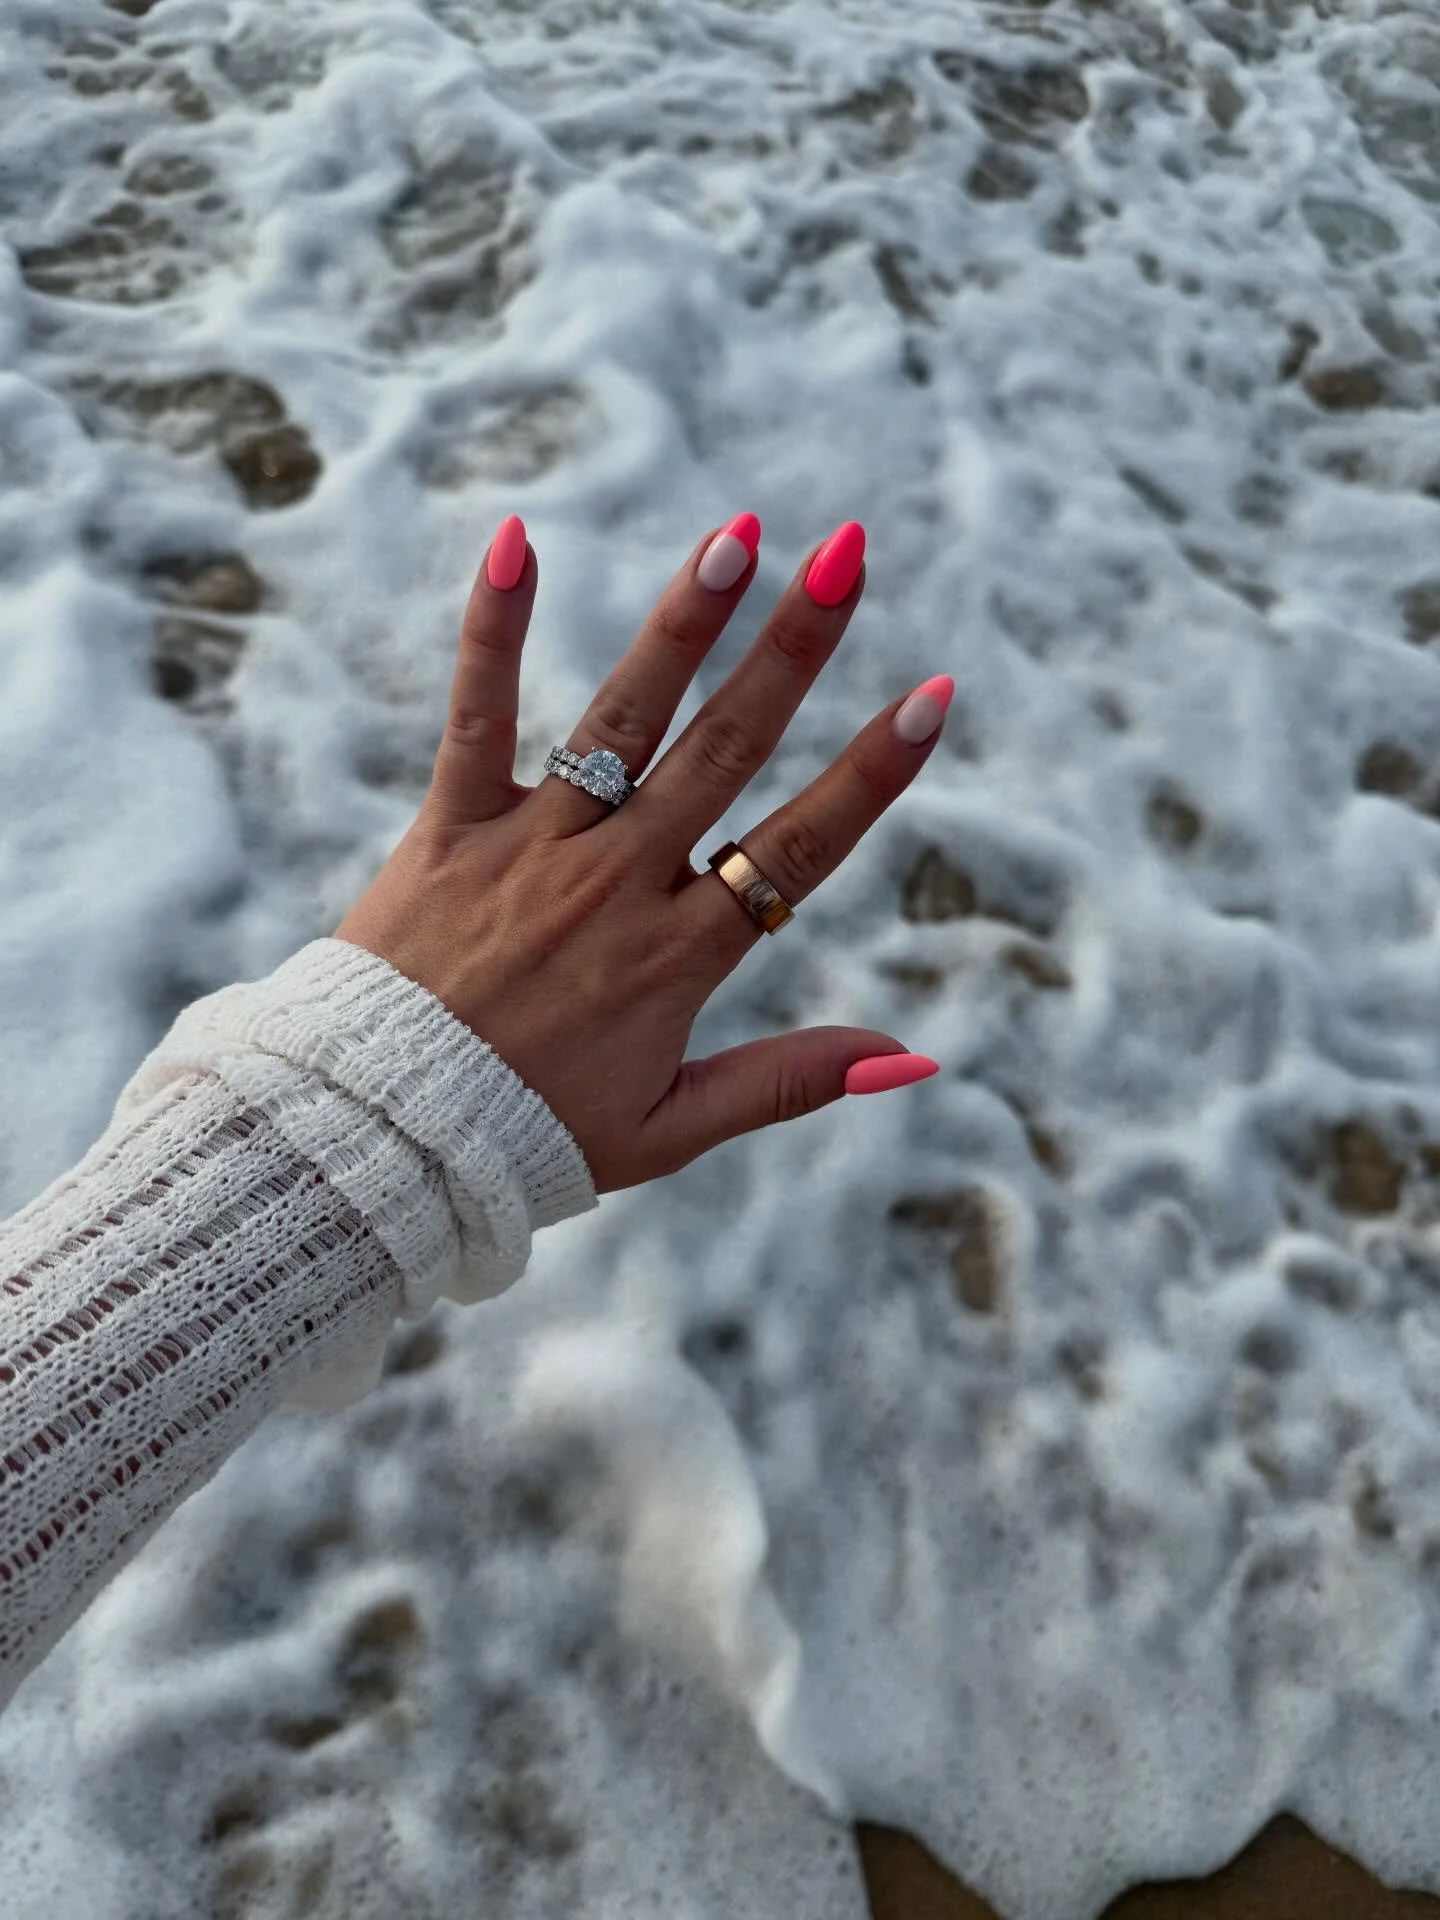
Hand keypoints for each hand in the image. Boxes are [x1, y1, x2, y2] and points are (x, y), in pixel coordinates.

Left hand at [333, 515, 948, 1197]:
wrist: (375, 1138)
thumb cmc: (529, 1138)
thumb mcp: (671, 1130)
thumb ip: (792, 1081)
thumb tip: (916, 1059)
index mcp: (676, 958)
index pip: (797, 850)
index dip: (872, 775)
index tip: (932, 695)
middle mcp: (615, 885)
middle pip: (725, 751)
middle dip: (795, 649)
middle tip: (849, 555)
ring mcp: (532, 849)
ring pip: (623, 718)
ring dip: (682, 625)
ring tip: (735, 536)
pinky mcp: (450, 826)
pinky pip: (477, 716)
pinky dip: (493, 631)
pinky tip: (516, 539)